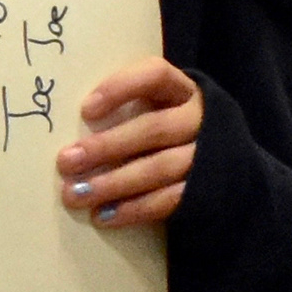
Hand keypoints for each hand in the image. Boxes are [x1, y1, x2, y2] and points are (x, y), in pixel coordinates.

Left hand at [56, 56, 201, 225]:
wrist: (225, 167)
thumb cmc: (171, 134)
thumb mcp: (159, 109)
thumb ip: (127, 110)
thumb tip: (67, 126)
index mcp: (183, 91)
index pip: (156, 76)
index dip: (121, 88)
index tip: (86, 109)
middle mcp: (199, 119)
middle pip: (153, 129)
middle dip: (106, 146)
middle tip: (65, 161)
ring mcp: (206, 156)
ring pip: (159, 168)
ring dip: (113, 183)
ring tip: (76, 194)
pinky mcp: (205, 192)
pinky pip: (169, 200)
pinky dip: (133, 209)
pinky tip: (103, 215)